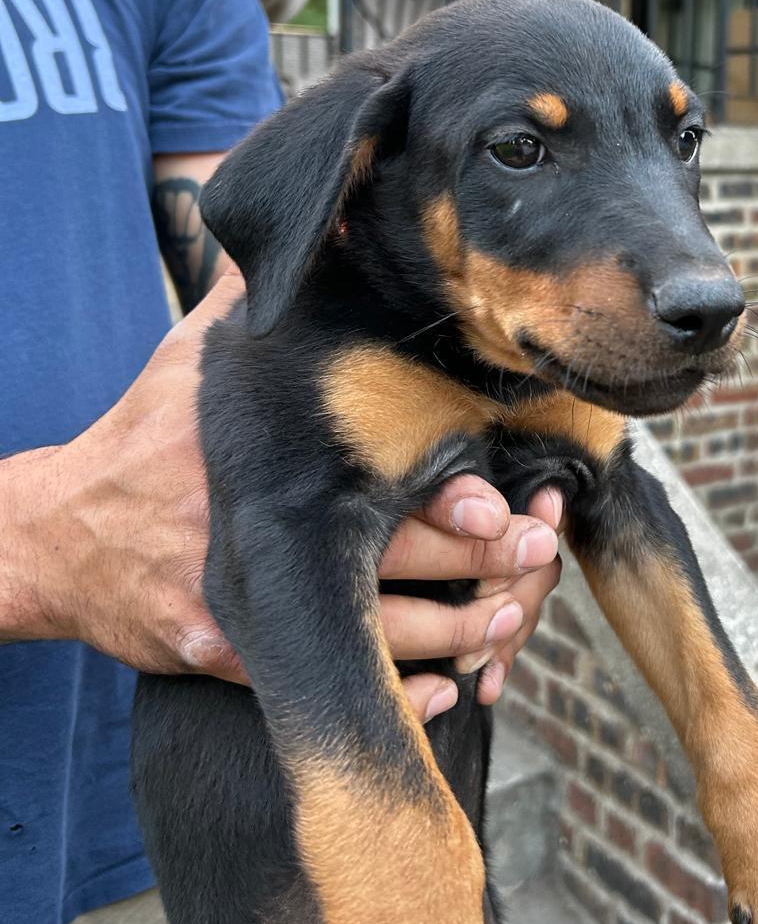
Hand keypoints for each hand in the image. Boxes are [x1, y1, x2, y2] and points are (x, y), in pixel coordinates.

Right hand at [0, 271, 562, 722]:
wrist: (54, 533)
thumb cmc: (140, 436)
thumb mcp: (192, 361)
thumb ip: (254, 306)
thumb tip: (304, 231)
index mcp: (270, 461)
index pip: (374, 483)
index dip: (446, 499)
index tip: (504, 505)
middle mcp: (262, 531)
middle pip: (391, 561)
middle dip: (475, 566)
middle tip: (536, 560)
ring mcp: (242, 600)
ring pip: (373, 635)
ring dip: (453, 635)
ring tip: (508, 624)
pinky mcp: (221, 654)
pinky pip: (319, 681)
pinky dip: (388, 692)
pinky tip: (441, 692)